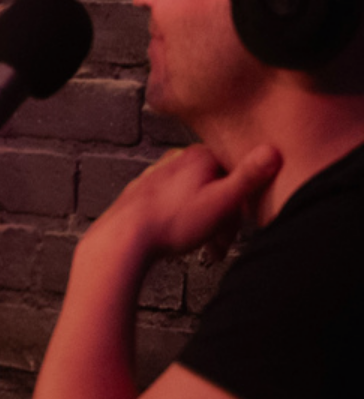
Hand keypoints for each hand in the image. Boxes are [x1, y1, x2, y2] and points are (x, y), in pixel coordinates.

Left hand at [91, 144, 280, 262]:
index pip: (237, 171)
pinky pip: (177, 208)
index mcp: (197, 156)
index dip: (244, 200)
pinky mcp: (147, 194)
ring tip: (205, 248)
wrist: (124, 239)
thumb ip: (249, 176)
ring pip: (198, 200)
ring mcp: (159, 176)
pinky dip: (186, 225)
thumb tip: (273, 150)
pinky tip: (183, 240)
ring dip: (207, 226)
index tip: (242, 221)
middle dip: (225, 218)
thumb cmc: (170, 222)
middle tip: (221, 244)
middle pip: (218, 187)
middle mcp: (176, 161)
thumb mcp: (222, 201)